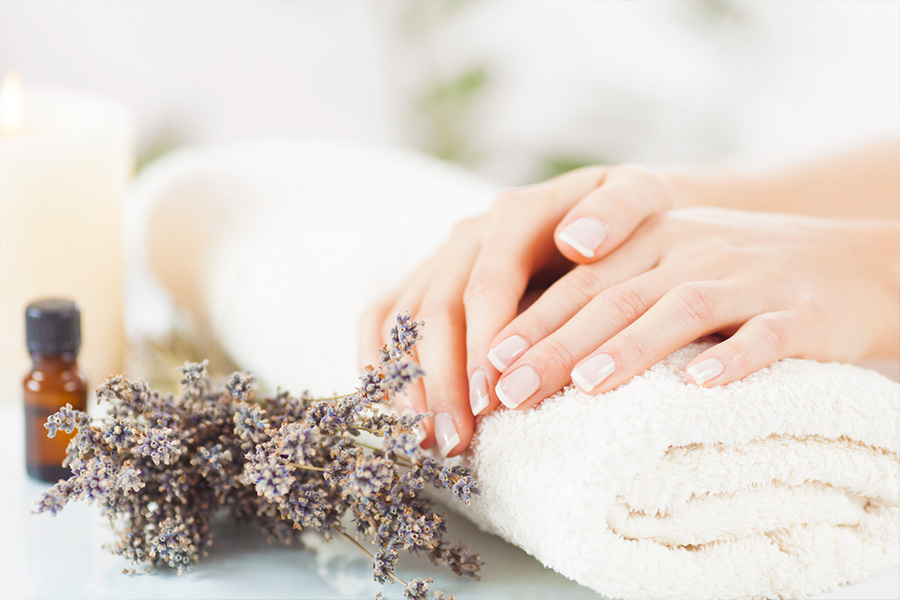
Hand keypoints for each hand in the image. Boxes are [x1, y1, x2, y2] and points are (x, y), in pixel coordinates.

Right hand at [358, 165, 676, 455]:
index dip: (482, 344)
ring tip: (425, 440)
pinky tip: (393, 409)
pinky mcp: (428, 278)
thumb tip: (578, 242)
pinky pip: (384, 316)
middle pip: (437, 308)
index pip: (488, 284)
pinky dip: (379, 360)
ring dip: (408, 381)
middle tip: (454, 440)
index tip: (490, 401)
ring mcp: (444, 256)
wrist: (605, 213)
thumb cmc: (628, 218)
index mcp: (516, 214)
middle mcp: (470, 235)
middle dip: (442, 379)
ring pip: (404, 318)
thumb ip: (620, 207)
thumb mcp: (639, 195)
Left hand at [489, 207, 899, 410]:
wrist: (855, 262)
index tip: (485, 364)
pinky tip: (702, 384)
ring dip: (631, 348)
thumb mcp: (671, 263)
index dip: (530, 321)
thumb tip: (526, 346)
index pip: (578, 280)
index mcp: (652, 239)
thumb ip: (609, 289)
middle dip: (556, 344)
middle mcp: (692, 249)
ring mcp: (748, 277)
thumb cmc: (739, 273)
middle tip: (508, 391)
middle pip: (614, 297)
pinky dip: (734, 358)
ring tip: (585, 384)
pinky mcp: (801, 311)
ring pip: (681, 309)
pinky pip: (765, 334)